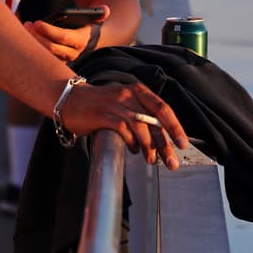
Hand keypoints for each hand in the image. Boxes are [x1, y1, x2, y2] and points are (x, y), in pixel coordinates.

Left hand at [26, 17, 105, 64]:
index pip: (64, 37)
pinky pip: (42, 56)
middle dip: (38, 36)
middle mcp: (72, 53)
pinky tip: (26, 36)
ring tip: (25, 28)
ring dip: (33, 42)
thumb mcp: (97, 18)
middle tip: (28, 24)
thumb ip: (102, 13)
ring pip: (45, 54)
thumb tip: (106, 10)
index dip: (50, 30)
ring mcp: (63, 59)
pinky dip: (33, 46)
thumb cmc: (90, 25)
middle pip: (51, 48)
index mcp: (81, 42)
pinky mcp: (56, 61)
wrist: (93, 40)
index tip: (38, 22)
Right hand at [58, 81, 187, 169]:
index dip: (174, 126)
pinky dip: (131, 142)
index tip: (182, 143)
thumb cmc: (100, 106)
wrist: (70, 100)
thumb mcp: (124, 104)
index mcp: (137, 90)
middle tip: (172, 162)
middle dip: (165, 143)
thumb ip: (141, 116)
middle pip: (153, 120)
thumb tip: (161, 139)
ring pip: (140, 126)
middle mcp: (128, 94)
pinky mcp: (102, 114)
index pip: (162, 108)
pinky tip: (134, 151)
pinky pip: (122, 128)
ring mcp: (115, 103)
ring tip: (152, 161)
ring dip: (149, 146)